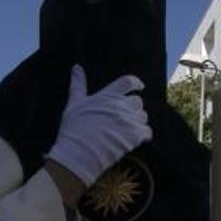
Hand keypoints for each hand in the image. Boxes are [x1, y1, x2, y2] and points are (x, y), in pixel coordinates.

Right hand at [45, 66, 151, 186]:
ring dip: (138, 122)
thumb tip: (76, 67)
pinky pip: (147, 132)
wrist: (77, 153)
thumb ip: (78, 85)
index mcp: (107, 96)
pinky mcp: (134, 136)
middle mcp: (120, 105)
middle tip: (124, 118)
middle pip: (137, 101)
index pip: (127, 81)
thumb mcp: (74, 104)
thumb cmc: (73, 129)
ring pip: (143, 117)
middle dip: (133, 108)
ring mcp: (128, 120)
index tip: (140, 86)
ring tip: (126, 130)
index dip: (136, 82)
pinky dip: (144, 135)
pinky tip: (136, 140)